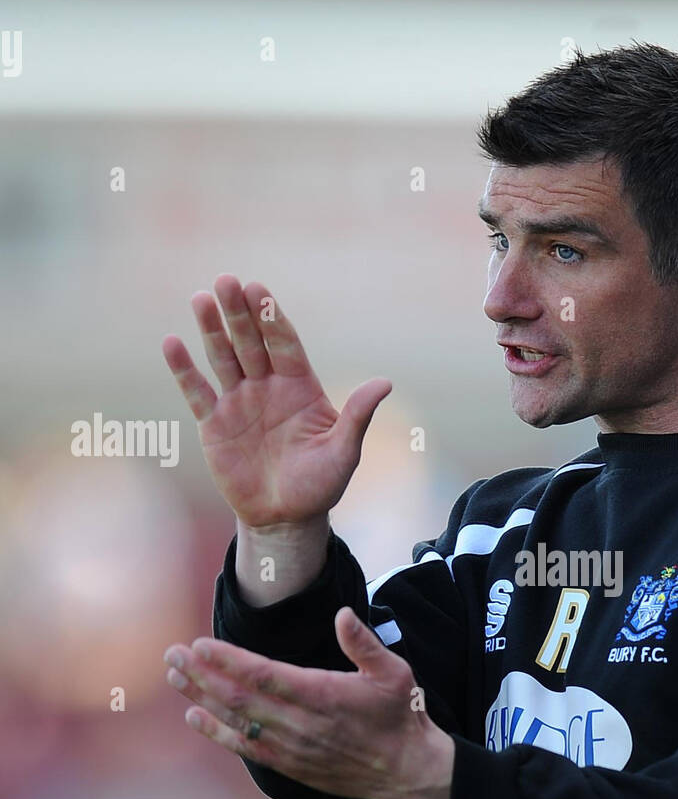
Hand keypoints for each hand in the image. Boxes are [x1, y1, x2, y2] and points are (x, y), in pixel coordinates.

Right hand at [161, 275, 390, 527]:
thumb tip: (385, 383)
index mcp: (299, 387)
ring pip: (223, 358)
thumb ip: (357, 415)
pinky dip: (184, 369)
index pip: (285, 344)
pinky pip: (197, 391)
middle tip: (227, 280)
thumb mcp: (343, 451)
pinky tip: (172, 343)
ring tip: (201, 298)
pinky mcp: (214, 423)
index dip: (272, 318)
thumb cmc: (320, 484)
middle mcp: (267, 387)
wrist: (286, 518)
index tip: (259, 289)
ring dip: (212, 329)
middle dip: (240, 313)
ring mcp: (239, 402)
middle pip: (251, 342)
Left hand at [162, 608, 454, 798]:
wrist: (406, 771)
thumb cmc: (400, 715)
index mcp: (324, 696)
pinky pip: (245, 748)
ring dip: (201, 698)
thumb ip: (364, 644)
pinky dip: (217, 733)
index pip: (264, 676)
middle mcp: (301, 724)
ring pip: (236, 722)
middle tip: (172, 655)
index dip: (228, 661)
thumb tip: (341, 614)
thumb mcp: (395, 673)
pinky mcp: (290, 765)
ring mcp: (292, 747)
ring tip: (174, 677)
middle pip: (239, 698)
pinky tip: (194, 716)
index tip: (199, 645)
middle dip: (201, 675)